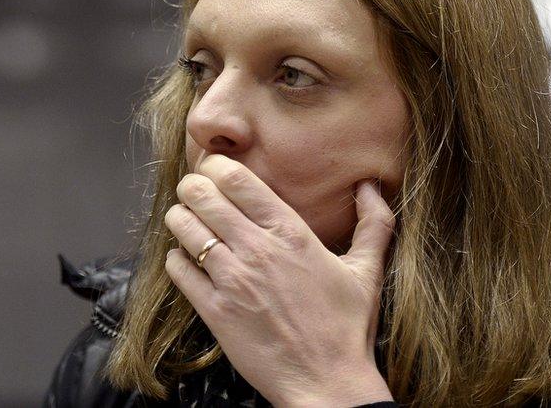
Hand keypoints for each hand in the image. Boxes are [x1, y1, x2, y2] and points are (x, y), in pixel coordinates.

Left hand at [163, 154, 395, 406]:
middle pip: (202, 196)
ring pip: (184, 227)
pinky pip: (178, 270)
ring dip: (181, 219)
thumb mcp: (367, 271)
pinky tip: (187, 261)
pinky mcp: (214, 311)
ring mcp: (232, 280)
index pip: (238, 179)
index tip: (215, 168)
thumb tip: (371, 186)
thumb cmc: (347, 328)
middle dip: (192, 187)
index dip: (217, 166)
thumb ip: (374, 224)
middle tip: (194, 191)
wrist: (327, 384)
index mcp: (291, 232)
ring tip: (187, 222)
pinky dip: (177, 259)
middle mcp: (257, 250)